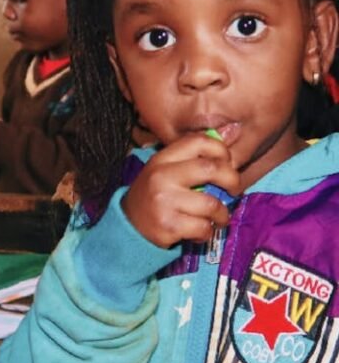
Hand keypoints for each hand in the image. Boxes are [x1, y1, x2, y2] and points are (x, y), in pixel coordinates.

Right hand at [122, 132, 239, 247]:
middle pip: (211, 168)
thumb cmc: (156, 194)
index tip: (226, 164)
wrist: (129, 224)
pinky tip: (199, 231)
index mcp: (163, 158)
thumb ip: (197, 154)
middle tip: (233, 190)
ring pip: (212, 204)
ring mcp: (164, 201)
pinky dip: (208, 232)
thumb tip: (234, 131)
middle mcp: (162, 176)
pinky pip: (204, 228)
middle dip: (232, 180)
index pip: (199, 141)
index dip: (221, 150)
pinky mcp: (168, 225)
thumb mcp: (168, 169)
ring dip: (222, 215)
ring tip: (217, 218)